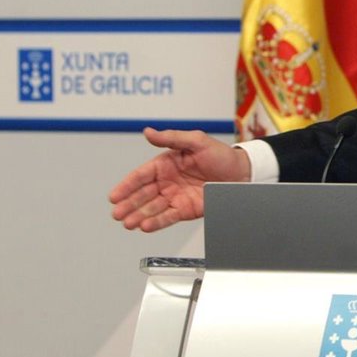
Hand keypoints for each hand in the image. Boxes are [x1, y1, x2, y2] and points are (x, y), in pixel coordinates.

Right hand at [108, 127, 250, 231]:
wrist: (242, 173)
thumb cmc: (221, 155)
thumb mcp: (197, 141)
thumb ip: (171, 138)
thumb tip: (148, 131)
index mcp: (166, 164)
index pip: (141, 176)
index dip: (126, 185)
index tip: (114, 196)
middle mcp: (167, 182)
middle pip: (143, 195)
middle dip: (128, 204)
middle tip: (117, 214)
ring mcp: (175, 197)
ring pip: (152, 208)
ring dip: (139, 216)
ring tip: (128, 223)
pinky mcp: (185, 210)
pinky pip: (167, 217)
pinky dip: (156, 222)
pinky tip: (145, 226)